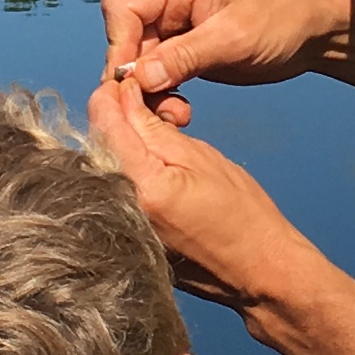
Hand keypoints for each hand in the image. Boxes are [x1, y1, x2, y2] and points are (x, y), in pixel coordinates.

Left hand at [88, 71, 333, 315]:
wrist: (257, 270)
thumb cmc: (241, 215)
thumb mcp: (200, 157)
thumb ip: (154, 127)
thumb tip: (126, 97)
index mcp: (141, 184)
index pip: (103, 121)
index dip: (111, 94)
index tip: (127, 83)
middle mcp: (119, 206)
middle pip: (97, 142)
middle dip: (117, 117)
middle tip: (150, 109)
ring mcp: (118, 225)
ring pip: (102, 164)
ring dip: (122, 142)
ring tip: (157, 138)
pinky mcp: (124, 236)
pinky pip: (111, 189)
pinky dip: (125, 169)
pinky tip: (151, 167)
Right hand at [100, 0, 349, 117]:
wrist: (313, 32)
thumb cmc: (281, 19)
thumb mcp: (233, 38)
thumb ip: (184, 56)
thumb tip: (138, 78)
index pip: (122, 9)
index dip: (118, 46)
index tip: (129, 84)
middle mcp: (168, 4)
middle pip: (125, 39)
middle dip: (133, 78)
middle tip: (151, 111)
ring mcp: (175, 28)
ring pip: (139, 63)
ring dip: (148, 93)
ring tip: (175, 116)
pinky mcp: (184, 51)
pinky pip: (158, 74)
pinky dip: (163, 95)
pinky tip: (181, 112)